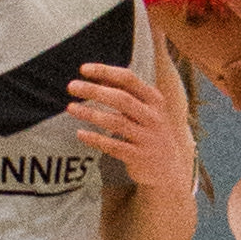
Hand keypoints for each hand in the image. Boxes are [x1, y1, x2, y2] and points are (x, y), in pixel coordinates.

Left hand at [67, 62, 192, 190]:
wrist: (170, 169)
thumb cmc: (150, 133)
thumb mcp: (146, 111)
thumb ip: (127, 94)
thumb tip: (98, 76)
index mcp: (154, 100)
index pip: (128, 79)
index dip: (105, 72)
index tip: (83, 69)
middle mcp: (153, 117)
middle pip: (121, 99)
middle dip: (94, 91)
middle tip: (71, 87)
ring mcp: (147, 138)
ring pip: (116, 122)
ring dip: (90, 113)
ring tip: (70, 108)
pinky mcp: (139, 157)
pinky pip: (114, 146)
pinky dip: (96, 139)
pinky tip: (80, 133)